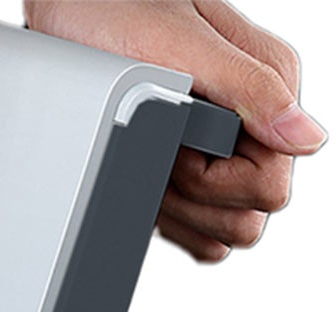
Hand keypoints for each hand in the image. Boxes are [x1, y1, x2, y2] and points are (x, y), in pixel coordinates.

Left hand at [24, 0, 326, 260]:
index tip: (176, 145)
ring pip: (220, 230)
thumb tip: (306, 139)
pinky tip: (147, 186)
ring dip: (177, 211)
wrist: (65, 12)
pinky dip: (169, 220)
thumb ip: (248, 88)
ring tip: (147, 160)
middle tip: (157, 152)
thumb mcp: (180, 45)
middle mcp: (251, 121)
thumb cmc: (113, 12)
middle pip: (247, 217)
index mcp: (268, 87)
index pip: (268, 189)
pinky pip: (196, 228)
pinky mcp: (185, 167)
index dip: (212, 183)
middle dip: (194, 199)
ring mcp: (219, 148)